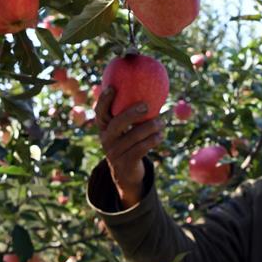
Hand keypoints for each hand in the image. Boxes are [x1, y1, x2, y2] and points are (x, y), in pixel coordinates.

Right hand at [95, 86, 164, 207]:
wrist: (126, 173)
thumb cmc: (128, 143)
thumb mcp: (124, 131)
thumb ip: (129, 115)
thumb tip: (148, 93)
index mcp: (104, 128)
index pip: (100, 113)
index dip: (104, 100)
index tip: (113, 87)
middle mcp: (106, 139)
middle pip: (116, 124)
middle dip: (131, 113)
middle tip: (146, 106)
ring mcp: (114, 153)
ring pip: (132, 137)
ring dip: (149, 127)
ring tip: (161, 122)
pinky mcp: (125, 163)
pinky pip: (140, 149)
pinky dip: (152, 140)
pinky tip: (160, 135)